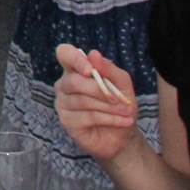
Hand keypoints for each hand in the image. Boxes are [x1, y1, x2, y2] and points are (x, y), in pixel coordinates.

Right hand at [52, 43, 141, 162]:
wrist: (122, 135)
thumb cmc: (120, 105)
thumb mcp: (122, 84)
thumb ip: (109, 68)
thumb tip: (93, 54)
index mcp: (75, 70)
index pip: (64, 54)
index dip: (74, 59)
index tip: (90, 70)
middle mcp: (64, 85)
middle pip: (73, 81)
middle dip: (100, 90)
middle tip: (120, 99)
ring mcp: (63, 104)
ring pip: (82, 101)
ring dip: (109, 107)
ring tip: (126, 112)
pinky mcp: (67, 122)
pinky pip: (87, 117)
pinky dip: (110, 119)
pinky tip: (123, 121)